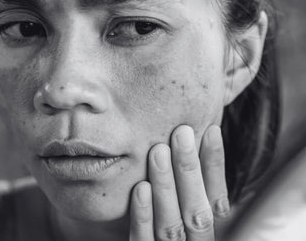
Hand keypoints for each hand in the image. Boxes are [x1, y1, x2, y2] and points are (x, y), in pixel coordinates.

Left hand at [129, 125, 229, 240]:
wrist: (151, 240)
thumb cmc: (169, 211)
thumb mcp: (182, 197)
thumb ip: (189, 176)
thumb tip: (204, 129)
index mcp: (205, 227)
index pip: (218, 199)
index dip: (215, 165)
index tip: (211, 131)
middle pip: (196, 212)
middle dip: (189, 169)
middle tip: (182, 133)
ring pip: (171, 226)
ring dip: (166, 186)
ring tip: (158, 151)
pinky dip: (143, 215)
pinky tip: (141, 187)